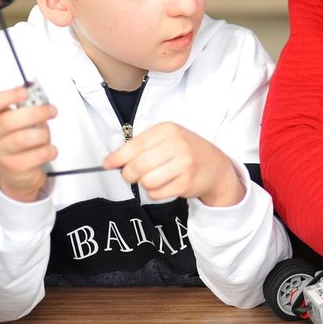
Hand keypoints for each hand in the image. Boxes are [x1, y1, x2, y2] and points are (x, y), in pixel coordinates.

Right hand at [0, 85, 57, 202]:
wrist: (17, 173)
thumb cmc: (21, 139)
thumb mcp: (21, 122)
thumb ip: (28, 107)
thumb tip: (40, 94)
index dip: (7, 96)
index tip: (25, 91)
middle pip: (8, 121)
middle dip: (34, 113)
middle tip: (52, 110)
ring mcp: (1, 153)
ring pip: (22, 139)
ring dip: (43, 134)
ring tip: (46, 136)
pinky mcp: (14, 168)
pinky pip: (36, 156)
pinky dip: (49, 151)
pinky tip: (50, 150)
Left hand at [102, 122, 244, 205]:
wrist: (215, 166)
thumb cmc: (185, 151)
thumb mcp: (166, 139)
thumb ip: (140, 146)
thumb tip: (109, 162)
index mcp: (168, 129)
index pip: (134, 146)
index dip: (116, 158)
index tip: (107, 164)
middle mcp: (177, 144)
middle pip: (137, 166)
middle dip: (129, 174)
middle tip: (132, 174)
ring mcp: (184, 165)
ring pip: (146, 182)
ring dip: (145, 184)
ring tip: (155, 178)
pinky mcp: (187, 183)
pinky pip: (156, 194)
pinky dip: (155, 192)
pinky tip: (165, 185)